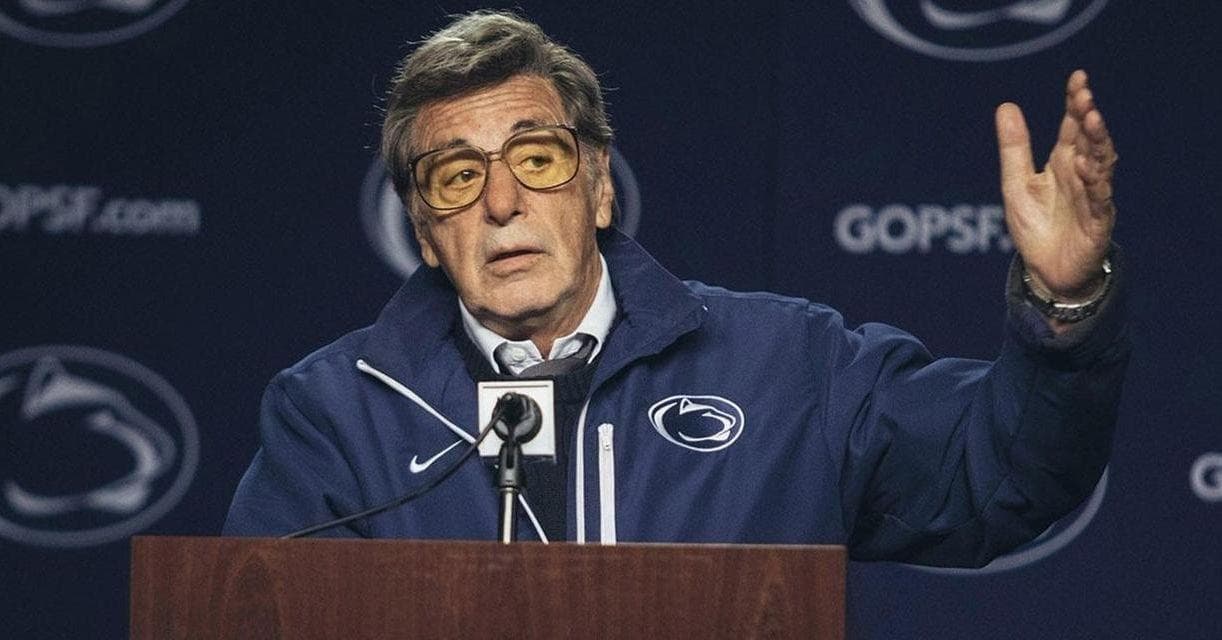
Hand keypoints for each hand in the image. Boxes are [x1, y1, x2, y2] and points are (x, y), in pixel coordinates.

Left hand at [996, 69, 1116, 302]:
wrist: (1045, 271)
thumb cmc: (1035, 225)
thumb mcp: (1016, 183)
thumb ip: (1014, 148)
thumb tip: (1006, 105)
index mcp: (1063, 162)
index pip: (1072, 126)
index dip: (1076, 102)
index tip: (1078, 78)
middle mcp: (1082, 175)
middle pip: (1090, 140)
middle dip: (1088, 117)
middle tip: (1084, 95)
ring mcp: (1092, 197)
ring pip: (1101, 164)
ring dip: (1097, 142)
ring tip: (1091, 120)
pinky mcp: (1097, 223)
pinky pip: (1099, 199)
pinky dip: (1094, 182)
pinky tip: (1086, 166)